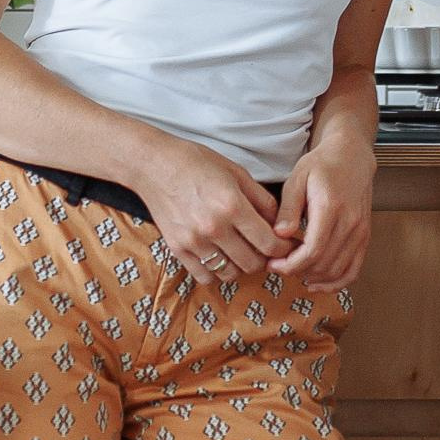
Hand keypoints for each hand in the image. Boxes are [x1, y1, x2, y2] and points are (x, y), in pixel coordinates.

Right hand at [141, 137, 297, 281]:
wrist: (155, 165)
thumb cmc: (197, 163)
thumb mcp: (237, 172)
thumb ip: (262, 200)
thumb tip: (280, 224)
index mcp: (232, 206)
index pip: (269, 244)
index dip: (283, 249)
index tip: (284, 246)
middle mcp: (214, 228)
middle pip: (252, 264)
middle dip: (264, 258)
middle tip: (263, 249)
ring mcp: (194, 242)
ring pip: (230, 274)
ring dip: (240, 267)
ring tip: (240, 252)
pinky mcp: (178, 249)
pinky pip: (205, 276)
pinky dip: (216, 271)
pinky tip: (218, 256)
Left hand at [273, 142, 372, 284]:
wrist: (352, 157)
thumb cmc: (322, 165)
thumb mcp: (297, 179)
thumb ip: (288, 208)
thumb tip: (280, 235)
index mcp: (331, 207)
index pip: (312, 250)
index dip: (291, 265)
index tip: (273, 265)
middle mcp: (350, 222)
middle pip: (324, 264)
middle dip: (298, 272)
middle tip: (278, 268)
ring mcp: (361, 232)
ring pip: (338, 270)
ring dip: (314, 278)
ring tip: (294, 272)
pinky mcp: (365, 237)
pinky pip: (354, 269)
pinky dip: (336, 282)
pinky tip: (317, 284)